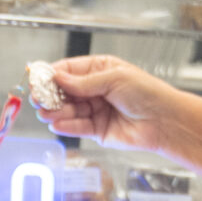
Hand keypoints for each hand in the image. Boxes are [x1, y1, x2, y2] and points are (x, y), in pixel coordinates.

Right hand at [34, 55, 186, 155]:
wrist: (164, 121)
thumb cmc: (147, 93)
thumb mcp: (114, 79)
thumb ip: (84, 82)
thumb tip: (58, 78)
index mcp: (100, 70)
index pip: (69, 70)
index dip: (52, 75)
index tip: (38, 79)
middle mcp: (95, 89)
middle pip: (65, 91)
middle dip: (50, 95)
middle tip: (37, 99)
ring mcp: (95, 110)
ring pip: (68, 110)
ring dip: (55, 112)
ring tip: (45, 113)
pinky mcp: (96, 130)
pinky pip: (77, 127)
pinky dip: (66, 126)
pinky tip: (56, 124)